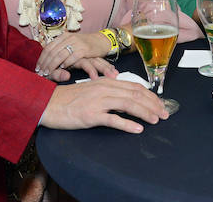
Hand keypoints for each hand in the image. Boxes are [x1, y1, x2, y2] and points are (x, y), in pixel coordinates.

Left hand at [36, 33, 115, 78]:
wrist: (101, 41)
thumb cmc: (84, 45)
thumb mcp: (70, 44)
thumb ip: (60, 49)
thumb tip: (47, 59)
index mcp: (63, 36)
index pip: (48, 47)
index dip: (42, 58)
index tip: (38, 68)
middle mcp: (69, 38)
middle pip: (52, 52)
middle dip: (45, 64)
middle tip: (41, 73)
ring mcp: (77, 43)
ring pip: (60, 55)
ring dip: (53, 65)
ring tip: (49, 73)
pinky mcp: (84, 49)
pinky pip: (72, 57)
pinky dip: (66, 63)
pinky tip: (62, 68)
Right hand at [40, 78, 167, 132]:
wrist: (48, 103)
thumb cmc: (69, 98)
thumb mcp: (92, 90)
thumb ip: (108, 92)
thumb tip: (127, 99)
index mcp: (106, 82)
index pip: (134, 87)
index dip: (150, 96)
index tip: (160, 105)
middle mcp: (104, 89)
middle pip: (135, 94)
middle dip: (153, 104)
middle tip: (164, 114)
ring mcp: (98, 101)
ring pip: (128, 104)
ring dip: (145, 112)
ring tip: (156, 120)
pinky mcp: (91, 115)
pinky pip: (113, 119)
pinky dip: (127, 124)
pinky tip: (137, 129)